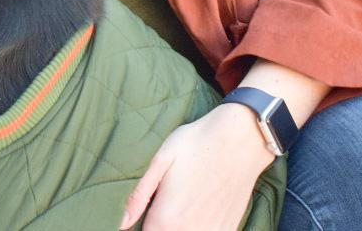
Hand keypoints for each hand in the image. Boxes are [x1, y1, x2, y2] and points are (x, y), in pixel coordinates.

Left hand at [118, 103, 274, 230]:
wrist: (241, 139)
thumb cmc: (197, 144)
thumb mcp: (160, 161)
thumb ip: (138, 197)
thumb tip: (121, 223)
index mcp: (166, 220)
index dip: (140, 222)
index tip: (150, 205)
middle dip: (160, 224)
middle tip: (167, 198)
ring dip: (179, 225)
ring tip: (183, 200)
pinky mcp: (228, 230)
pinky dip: (198, 225)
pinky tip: (199, 206)